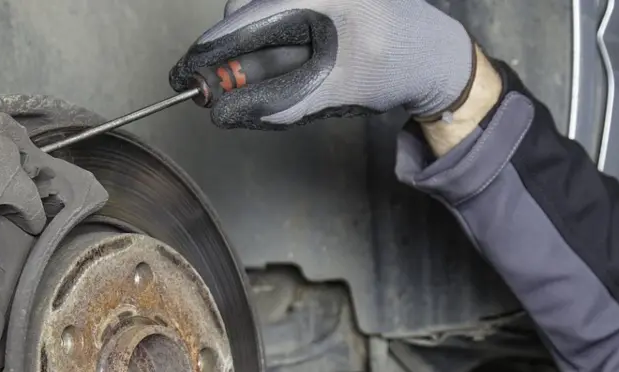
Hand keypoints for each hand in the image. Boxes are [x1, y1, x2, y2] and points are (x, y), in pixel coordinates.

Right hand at [169, 0, 476, 128]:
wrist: (435, 56)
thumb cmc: (400, 63)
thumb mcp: (339, 90)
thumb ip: (281, 103)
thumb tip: (227, 114)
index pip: (243, 18)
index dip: (208, 51)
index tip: (183, 75)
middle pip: (246, 18)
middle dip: (234, 58)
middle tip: (222, 94)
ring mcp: (310, 1)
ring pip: (259, 25)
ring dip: (255, 59)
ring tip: (270, 86)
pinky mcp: (315, 11)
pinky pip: (277, 29)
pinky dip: (272, 56)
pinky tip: (290, 75)